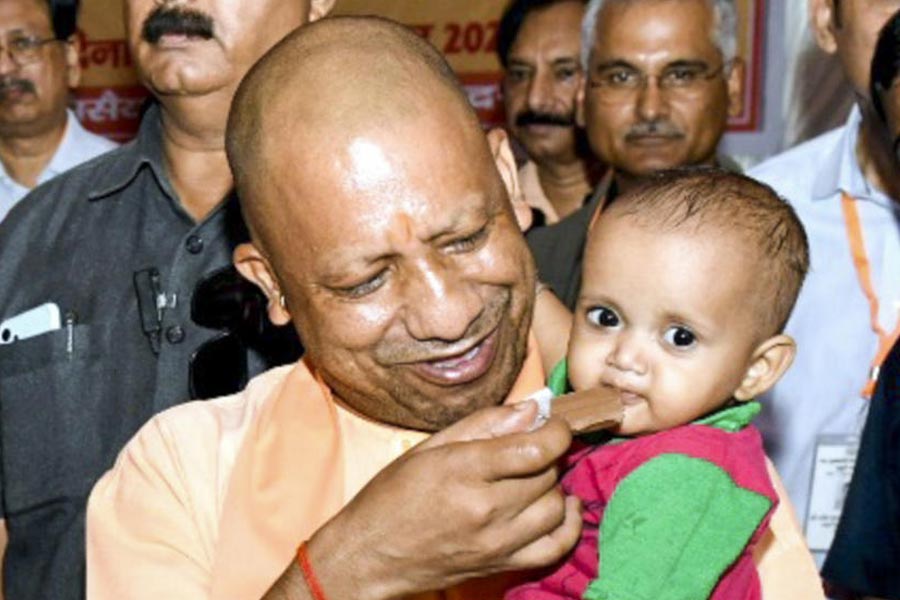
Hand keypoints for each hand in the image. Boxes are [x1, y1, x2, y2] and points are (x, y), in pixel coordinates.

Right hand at [308, 402, 579, 599]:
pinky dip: (567, 526)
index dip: (556, 430)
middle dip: (546, 454)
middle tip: (530, 446)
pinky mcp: (501, 565)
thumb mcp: (429, 447)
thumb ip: (484, 424)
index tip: (553, 423)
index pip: (536, 448)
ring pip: (555, 506)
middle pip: (547, 473)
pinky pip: (555, 547)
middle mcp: (485, 508)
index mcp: (464, 471)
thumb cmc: (392, 495)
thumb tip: (532, 409)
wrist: (369, 556)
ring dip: (552, 486)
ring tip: (533, 476)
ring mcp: (496, 542)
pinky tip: (562, 506)